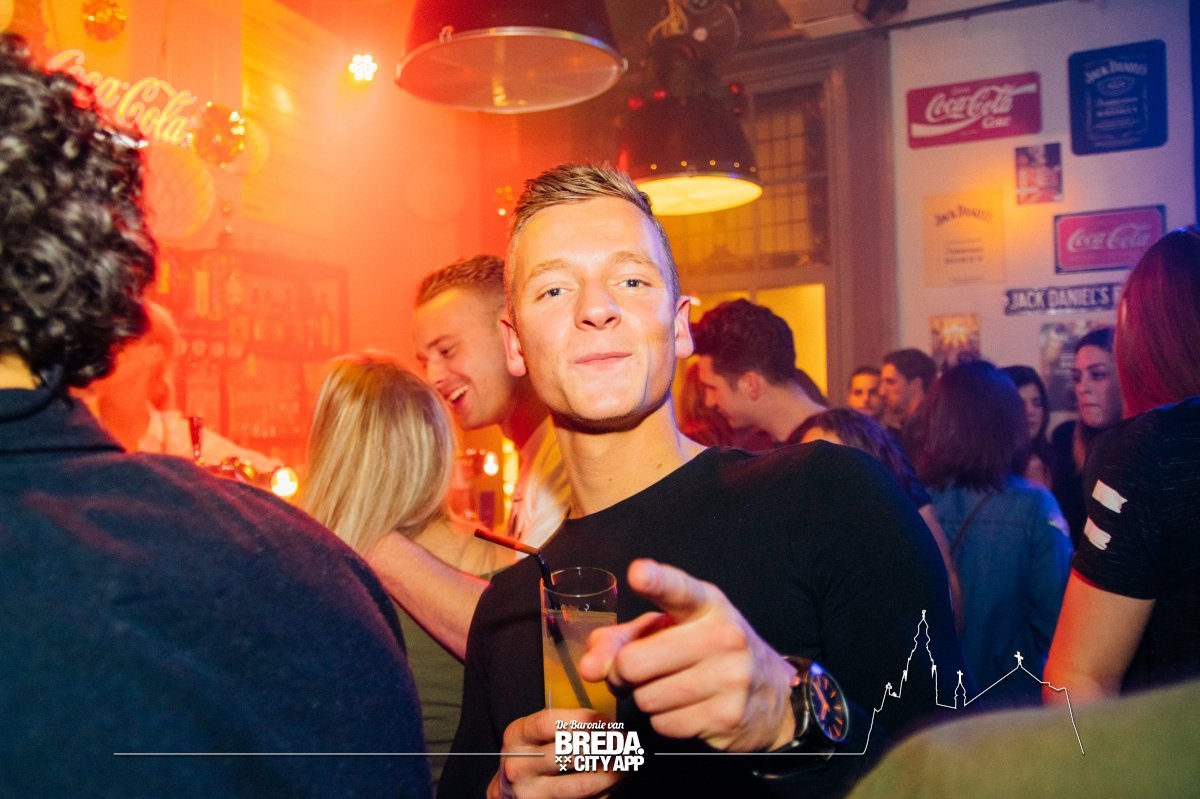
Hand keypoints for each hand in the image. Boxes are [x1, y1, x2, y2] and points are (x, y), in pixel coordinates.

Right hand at [488, 708, 620, 798]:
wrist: (514, 790)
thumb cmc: (534, 753)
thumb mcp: (538, 733)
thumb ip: (566, 724)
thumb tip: (608, 723)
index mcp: (517, 737)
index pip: (549, 723)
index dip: (582, 720)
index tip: (607, 720)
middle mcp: (519, 766)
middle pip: (568, 754)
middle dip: (603, 747)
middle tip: (625, 742)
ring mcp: (531, 794)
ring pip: (580, 785)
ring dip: (611, 774)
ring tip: (626, 764)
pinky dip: (604, 792)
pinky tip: (613, 782)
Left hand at [578, 559, 795, 752]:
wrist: (772, 694)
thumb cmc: (708, 652)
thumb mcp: (672, 630)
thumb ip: (624, 638)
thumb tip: (589, 666)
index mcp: (707, 605)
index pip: (678, 590)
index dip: (656, 581)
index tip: (638, 573)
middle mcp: (723, 636)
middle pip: (634, 662)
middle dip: (621, 673)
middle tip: (632, 672)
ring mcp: (730, 678)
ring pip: (646, 698)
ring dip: (646, 698)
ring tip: (669, 687)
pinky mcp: (727, 716)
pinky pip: (664, 724)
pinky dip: (664, 720)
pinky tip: (686, 708)